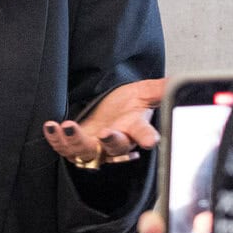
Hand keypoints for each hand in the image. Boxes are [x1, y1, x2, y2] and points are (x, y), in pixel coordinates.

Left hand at [43, 78, 163, 165]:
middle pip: (116, 147)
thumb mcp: (143, 91)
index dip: (148, 137)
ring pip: (87, 152)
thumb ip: (160, 88)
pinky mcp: (74, 148)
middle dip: (112, 142)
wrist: (105, 111)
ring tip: (69, 126)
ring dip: (76, 141)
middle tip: (107, 133)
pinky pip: (64, 148)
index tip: (151, 140)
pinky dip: (56, 139)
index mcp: (135, 128)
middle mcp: (115, 141)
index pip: (145, 134)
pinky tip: (52, 126)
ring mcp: (94, 147)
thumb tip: (180, 80)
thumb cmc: (125, 105)